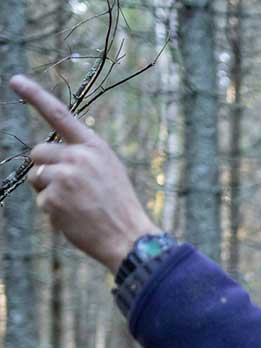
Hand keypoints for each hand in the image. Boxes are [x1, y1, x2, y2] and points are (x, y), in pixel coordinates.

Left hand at [8, 75, 160, 272]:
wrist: (129, 238)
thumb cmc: (118, 207)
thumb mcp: (107, 171)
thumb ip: (80, 156)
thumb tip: (45, 157)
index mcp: (94, 147)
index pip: (59, 115)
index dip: (35, 96)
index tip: (15, 80)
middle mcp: (79, 157)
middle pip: (38, 151)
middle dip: (43, 168)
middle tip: (66, 188)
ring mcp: (65, 177)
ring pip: (36, 176)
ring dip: (47, 190)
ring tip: (75, 205)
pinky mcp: (53, 198)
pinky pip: (41, 200)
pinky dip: (53, 211)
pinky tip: (75, 218)